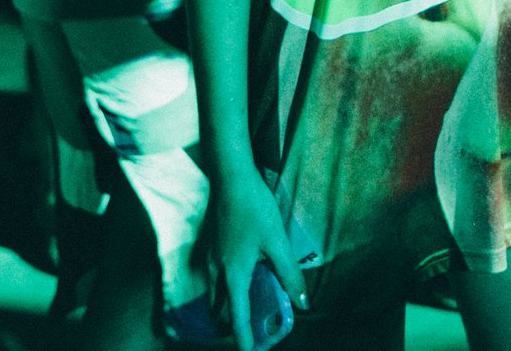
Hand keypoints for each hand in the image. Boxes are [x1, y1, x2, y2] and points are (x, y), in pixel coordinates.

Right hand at [196, 171, 306, 350]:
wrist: (230, 176)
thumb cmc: (255, 208)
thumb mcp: (278, 241)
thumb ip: (289, 274)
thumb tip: (302, 302)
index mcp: (233, 274)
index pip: (236, 317)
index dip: (243, 338)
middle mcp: (215, 271)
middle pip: (219, 309)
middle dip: (232, 324)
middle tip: (252, 330)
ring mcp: (208, 258)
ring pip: (214, 294)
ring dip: (228, 306)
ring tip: (249, 307)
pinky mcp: (208, 247)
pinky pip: (214, 279)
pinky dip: (225, 289)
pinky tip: (243, 277)